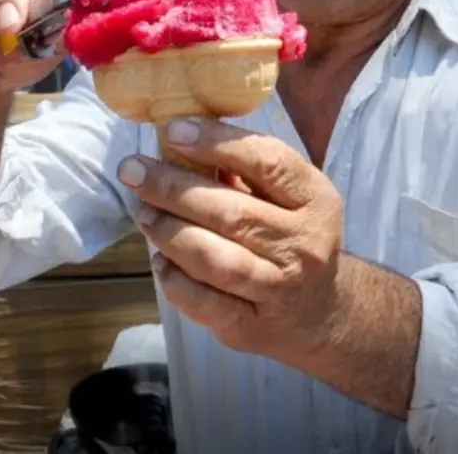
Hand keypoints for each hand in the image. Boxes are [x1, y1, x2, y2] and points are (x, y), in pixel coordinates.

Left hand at [116, 118, 344, 357]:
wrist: (324, 311)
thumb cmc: (294, 237)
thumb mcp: (290, 198)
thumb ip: (247, 171)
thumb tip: (181, 139)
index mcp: (315, 200)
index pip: (267, 163)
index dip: (218, 143)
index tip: (174, 130)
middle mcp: (303, 244)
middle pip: (231, 213)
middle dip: (174, 189)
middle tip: (133, 172)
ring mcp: (279, 288)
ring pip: (216, 259)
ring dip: (170, 233)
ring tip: (144, 214)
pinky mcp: (252, 327)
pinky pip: (205, 302)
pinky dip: (175, 279)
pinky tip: (161, 260)